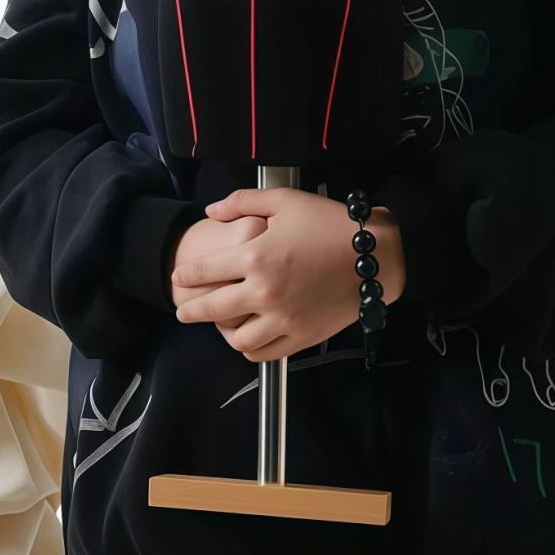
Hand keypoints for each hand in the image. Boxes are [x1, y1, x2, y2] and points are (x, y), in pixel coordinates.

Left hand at [170, 188, 404, 363]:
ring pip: (237, 340)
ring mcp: (283, 318)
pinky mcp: (303, 336)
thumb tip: (211, 211)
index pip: (204, 271)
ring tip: (222, 325)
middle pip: (213, 310)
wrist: (375, 255)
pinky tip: (249, 338)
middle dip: (191, 312)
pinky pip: (266, 353)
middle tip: (183, 312)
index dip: (185, 276)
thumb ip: (242, 202)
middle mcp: (263, 291)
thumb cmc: (328, 223)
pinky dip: (251, 349)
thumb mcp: (284, 200)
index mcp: (254, 256)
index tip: (178, 279)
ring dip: (224, 333)